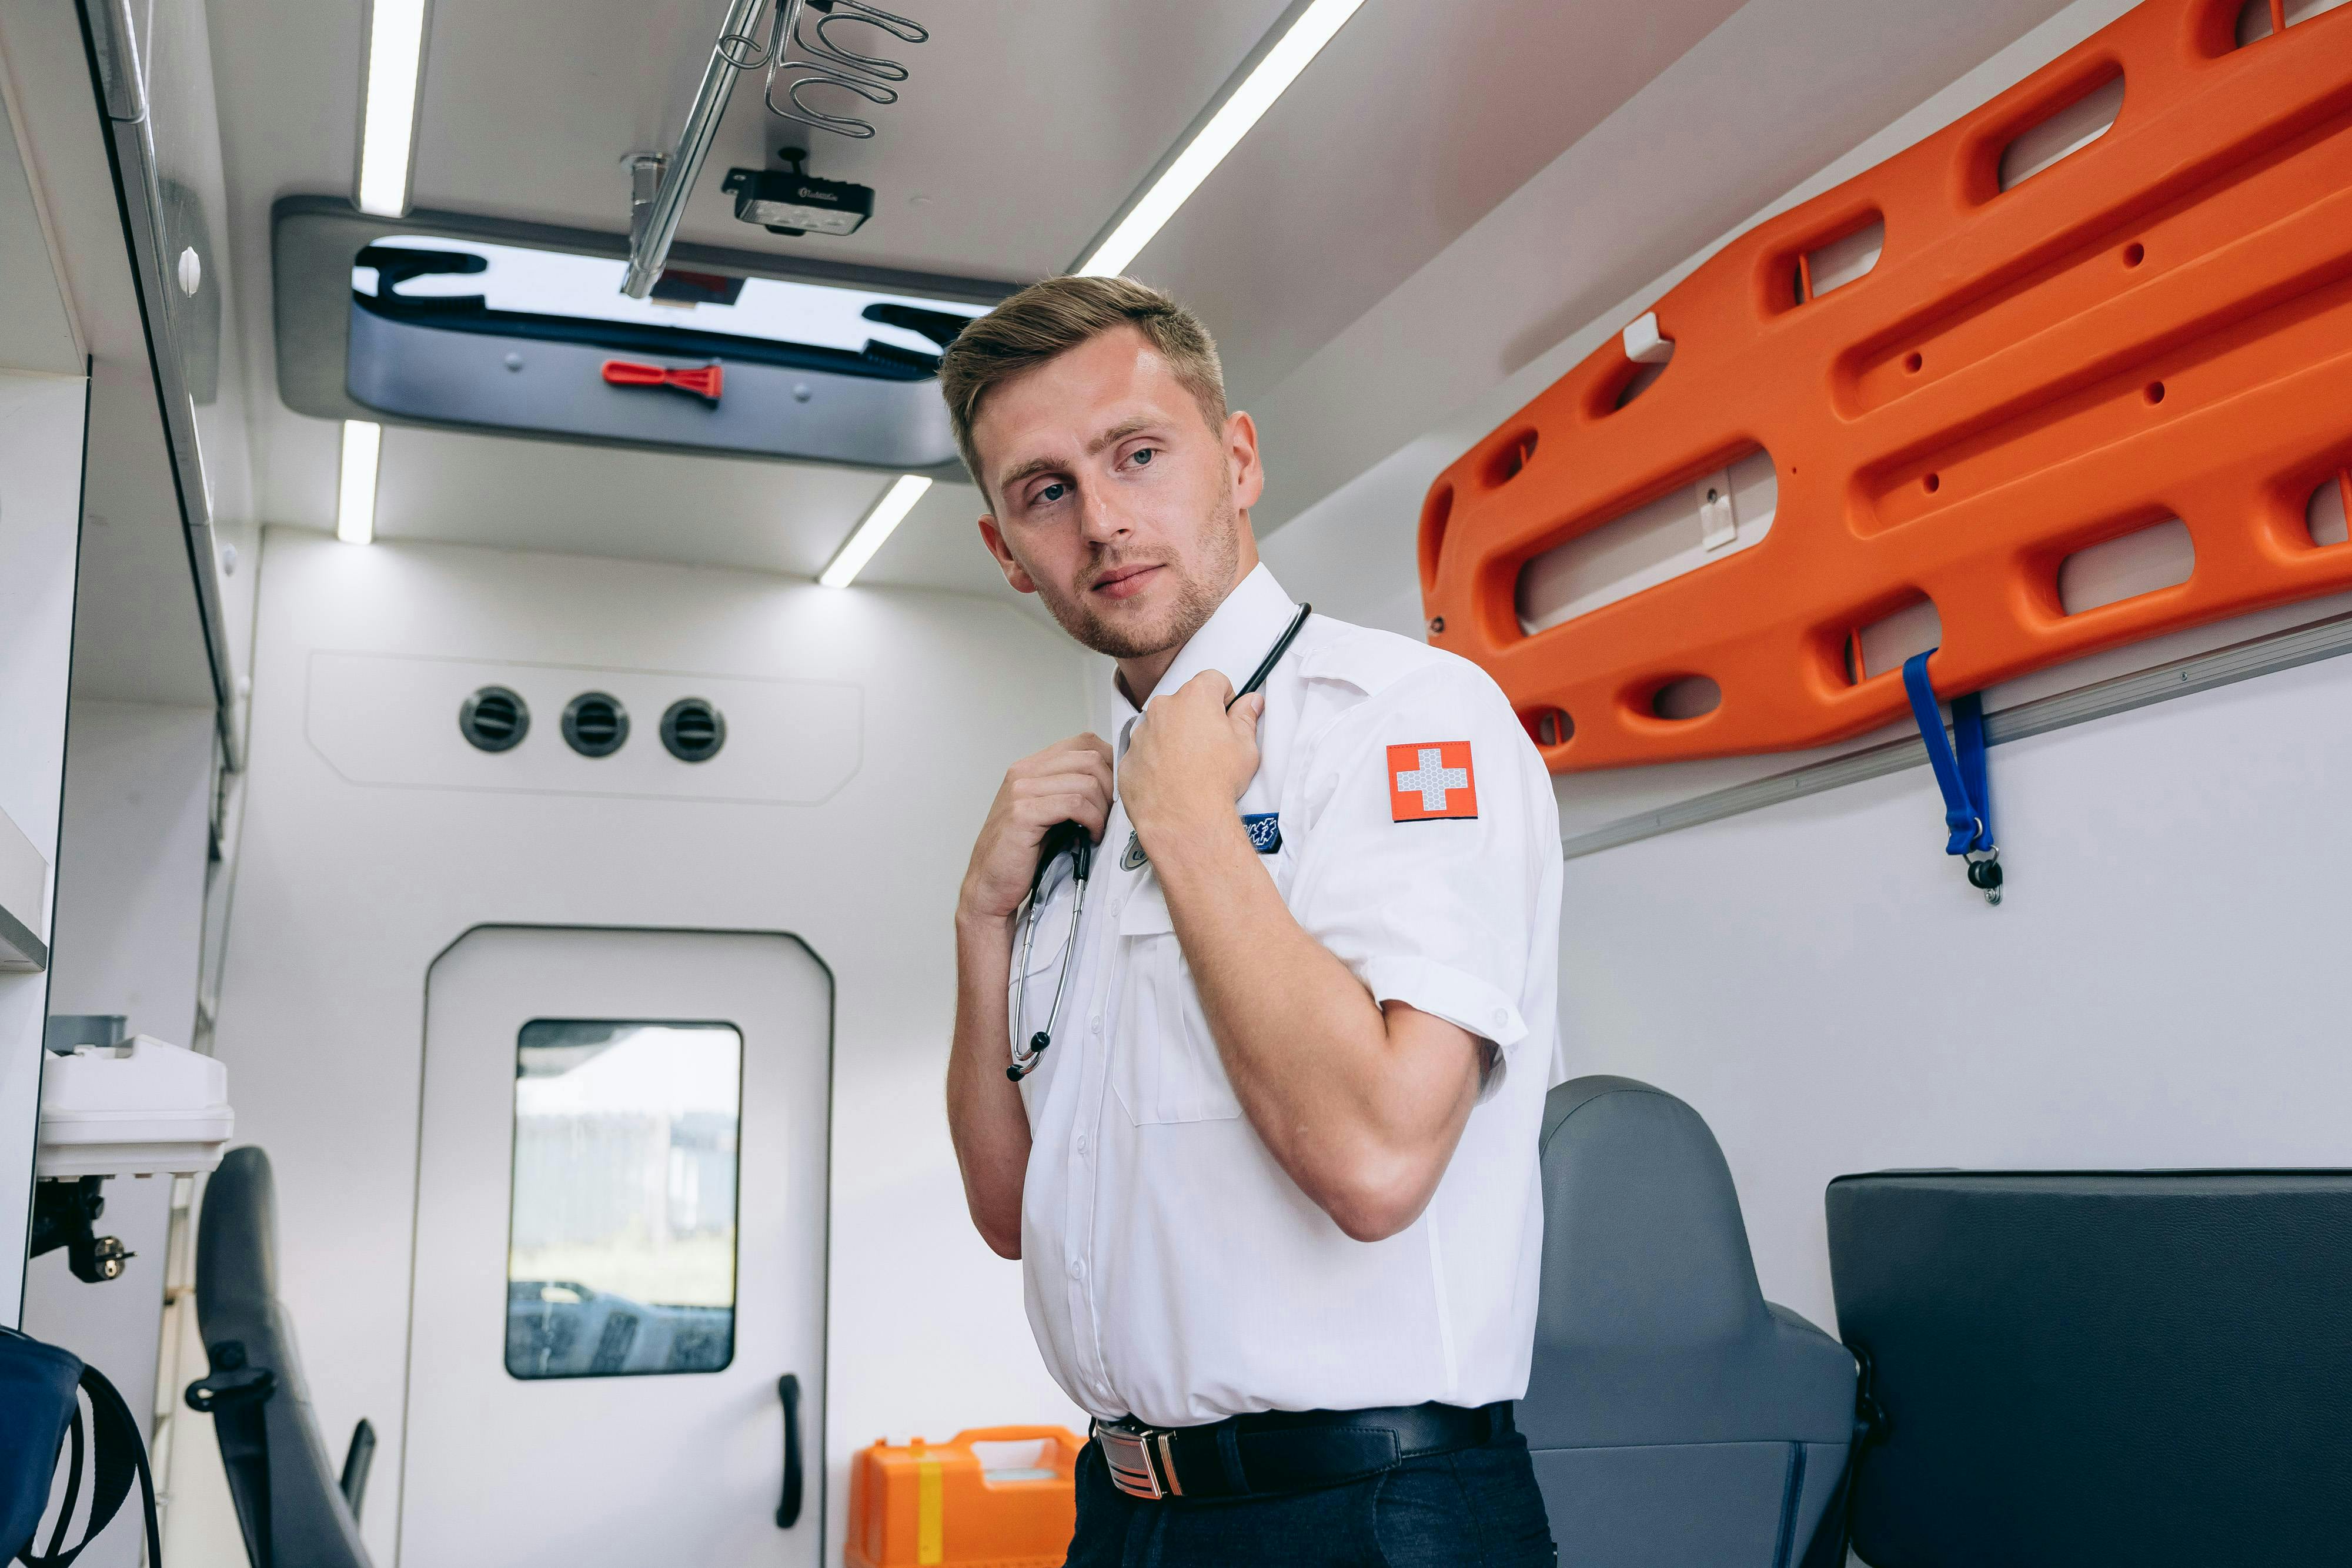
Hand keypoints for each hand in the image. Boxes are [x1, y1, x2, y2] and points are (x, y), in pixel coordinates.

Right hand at [959, 733, 1114, 924]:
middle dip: (1111, 787)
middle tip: (1110, 815)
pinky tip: (1091, 836)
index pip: (1084, 742)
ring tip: (1098, 829)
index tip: (1116, 792)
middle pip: (1089, 758)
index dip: (1110, 763)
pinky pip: (1074, 804)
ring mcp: (1021, 790)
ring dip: (1102, 809)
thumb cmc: (1021, 854)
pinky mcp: (1023, 814)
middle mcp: (1023, 771)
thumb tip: (1114, 782)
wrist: (989, 886)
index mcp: (1031, 766)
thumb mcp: (1048, 812)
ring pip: (1086, 782)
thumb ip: (1069, 790)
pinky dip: (1092, 821)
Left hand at [1120, 672, 1263, 857]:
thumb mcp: (1245, 747)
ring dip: (1174, 739)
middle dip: (1197, 719)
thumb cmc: (1215, 782)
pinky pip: (1144, 753)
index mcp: (1195, 698)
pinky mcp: (1128, 759)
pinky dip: (1155, 762)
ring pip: (1161, 728)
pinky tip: (1171, 781)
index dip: (1224, 697)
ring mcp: (1141, 734)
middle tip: (1211, 747)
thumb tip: (1251, 703)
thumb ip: (1246, 718)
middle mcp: (1163, 709)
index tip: (1226, 714)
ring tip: (1190, 768)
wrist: (1185, 819)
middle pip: (1184, 703)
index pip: (1212, 680)